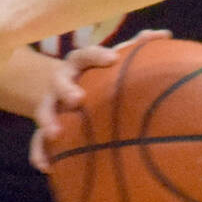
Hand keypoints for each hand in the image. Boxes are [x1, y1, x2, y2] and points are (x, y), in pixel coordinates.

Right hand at [28, 30, 170, 170]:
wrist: (68, 90)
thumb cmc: (99, 74)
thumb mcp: (114, 60)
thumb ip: (136, 47)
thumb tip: (164, 34)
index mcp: (80, 63)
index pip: (86, 54)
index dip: (97, 55)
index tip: (112, 59)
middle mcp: (61, 80)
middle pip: (58, 80)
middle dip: (65, 89)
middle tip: (78, 100)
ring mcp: (50, 103)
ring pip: (43, 110)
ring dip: (47, 121)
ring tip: (56, 135)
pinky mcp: (45, 126)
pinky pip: (37, 141)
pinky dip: (40, 153)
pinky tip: (47, 167)